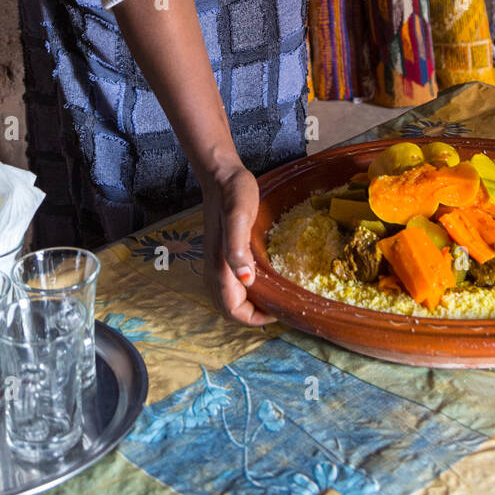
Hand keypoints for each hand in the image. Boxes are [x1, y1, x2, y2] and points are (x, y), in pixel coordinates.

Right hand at [201, 162, 275, 326]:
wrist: (221, 175)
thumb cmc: (233, 193)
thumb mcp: (239, 216)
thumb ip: (238, 248)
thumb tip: (246, 280)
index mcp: (220, 266)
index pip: (232, 310)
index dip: (254, 318)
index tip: (278, 310)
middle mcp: (215, 269)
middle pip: (229, 309)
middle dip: (252, 316)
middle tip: (278, 306)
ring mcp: (216, 262)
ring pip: (228, 298)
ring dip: (249, 305)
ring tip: (273, 296)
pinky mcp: (221, 253)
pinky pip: (230, 284)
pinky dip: (245, 291)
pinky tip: (262, 279)